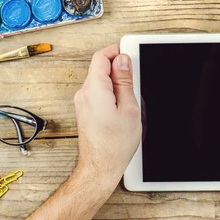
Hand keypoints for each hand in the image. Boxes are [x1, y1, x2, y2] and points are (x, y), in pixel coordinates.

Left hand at [74, 45, 141, 189]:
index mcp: (94, 90)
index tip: (131, 54)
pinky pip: (98, 92)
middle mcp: (84, 94)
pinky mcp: (85, 110)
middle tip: (136, 79)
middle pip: (100, 67)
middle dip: (119, 68)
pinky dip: (111, 92)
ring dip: (116, 82)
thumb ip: (125, 81)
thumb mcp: (129, 109)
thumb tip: (123, 60)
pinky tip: (122, 106)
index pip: (101, 57)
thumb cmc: (115, 144)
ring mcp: (83, 102)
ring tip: (131, 98)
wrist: (100, 167)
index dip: (117, 51)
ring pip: (100, 80)